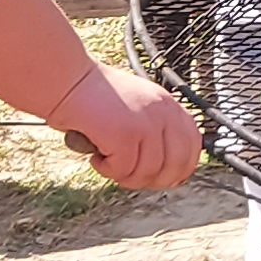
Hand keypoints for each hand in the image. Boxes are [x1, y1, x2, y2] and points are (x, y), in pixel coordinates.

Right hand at [52, 65, 200, 190]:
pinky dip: (107, 170)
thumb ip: (154, 130)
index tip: (165, 178)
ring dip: (124, 175)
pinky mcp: (126, 134)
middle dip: (152, 179)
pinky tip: (97, 156)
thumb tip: (165, 170)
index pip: (193, 144)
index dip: (182, 168)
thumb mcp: (136, 107)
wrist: (67, 80)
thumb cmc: (93, 96)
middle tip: (129, 174)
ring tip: (107, 161)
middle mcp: (162, 112)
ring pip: (147, 172)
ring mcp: (146, 123)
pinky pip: (123, 170)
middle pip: (176, 164)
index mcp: (168, 105)